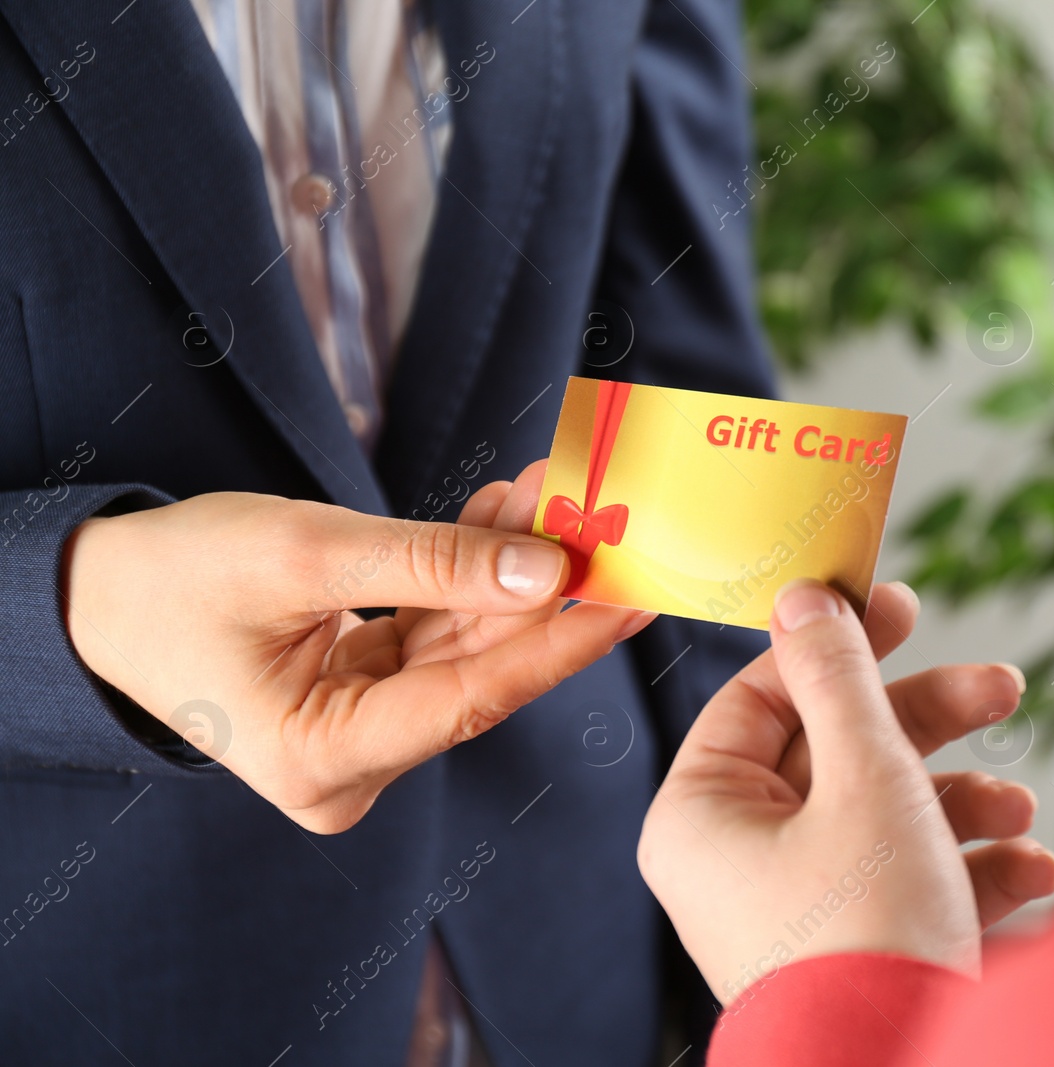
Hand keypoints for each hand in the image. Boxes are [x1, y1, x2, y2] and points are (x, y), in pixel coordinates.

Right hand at [62, 461, 651, 831]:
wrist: (96, 593)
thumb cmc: (174, 577)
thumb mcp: (306, 555)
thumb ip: (433, 563)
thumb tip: (549, 568)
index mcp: (322, 760)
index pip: (475, 700)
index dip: (563, 643)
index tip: (636, 594)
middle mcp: (350, 767)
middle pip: (478, 672)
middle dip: (543, 588)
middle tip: (609, 521)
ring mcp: (359, 735)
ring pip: (464, 645)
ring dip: (508, 566)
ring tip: (556, 491)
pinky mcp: (363, 698)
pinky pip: (433, 633)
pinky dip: (465, 573)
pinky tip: (505, 512)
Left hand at [637, 579, 1053, 1003]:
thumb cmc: (869, 929)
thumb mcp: (865, 776)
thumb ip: (840, 678)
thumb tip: (805, 599)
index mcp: (704, 816)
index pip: (763, 698)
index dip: (836, 646)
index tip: (901, 604)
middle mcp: (736, 865)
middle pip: (836, 755)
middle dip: (930, 727)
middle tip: (1001, 687)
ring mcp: (793, 914)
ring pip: (881, 820)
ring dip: (963, 806)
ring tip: (1020, 814)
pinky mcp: (850, 954)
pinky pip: (904, 888)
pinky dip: (967, 874)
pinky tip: (1029, 874)